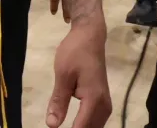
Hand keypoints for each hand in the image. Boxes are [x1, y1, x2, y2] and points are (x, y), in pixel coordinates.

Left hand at [46, 0, 111, 127]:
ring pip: (93, 127)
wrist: (90, 37)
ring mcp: (105, 105)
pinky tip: (72, 125)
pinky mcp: (102, 102)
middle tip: (53, 127)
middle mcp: (104, 107)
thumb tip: (51, 125)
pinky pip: (94, 121)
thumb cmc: (75, 53)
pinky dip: (84, 125)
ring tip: (60, 123)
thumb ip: (58, 101)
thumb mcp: (62, 75)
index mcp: (94, 101)